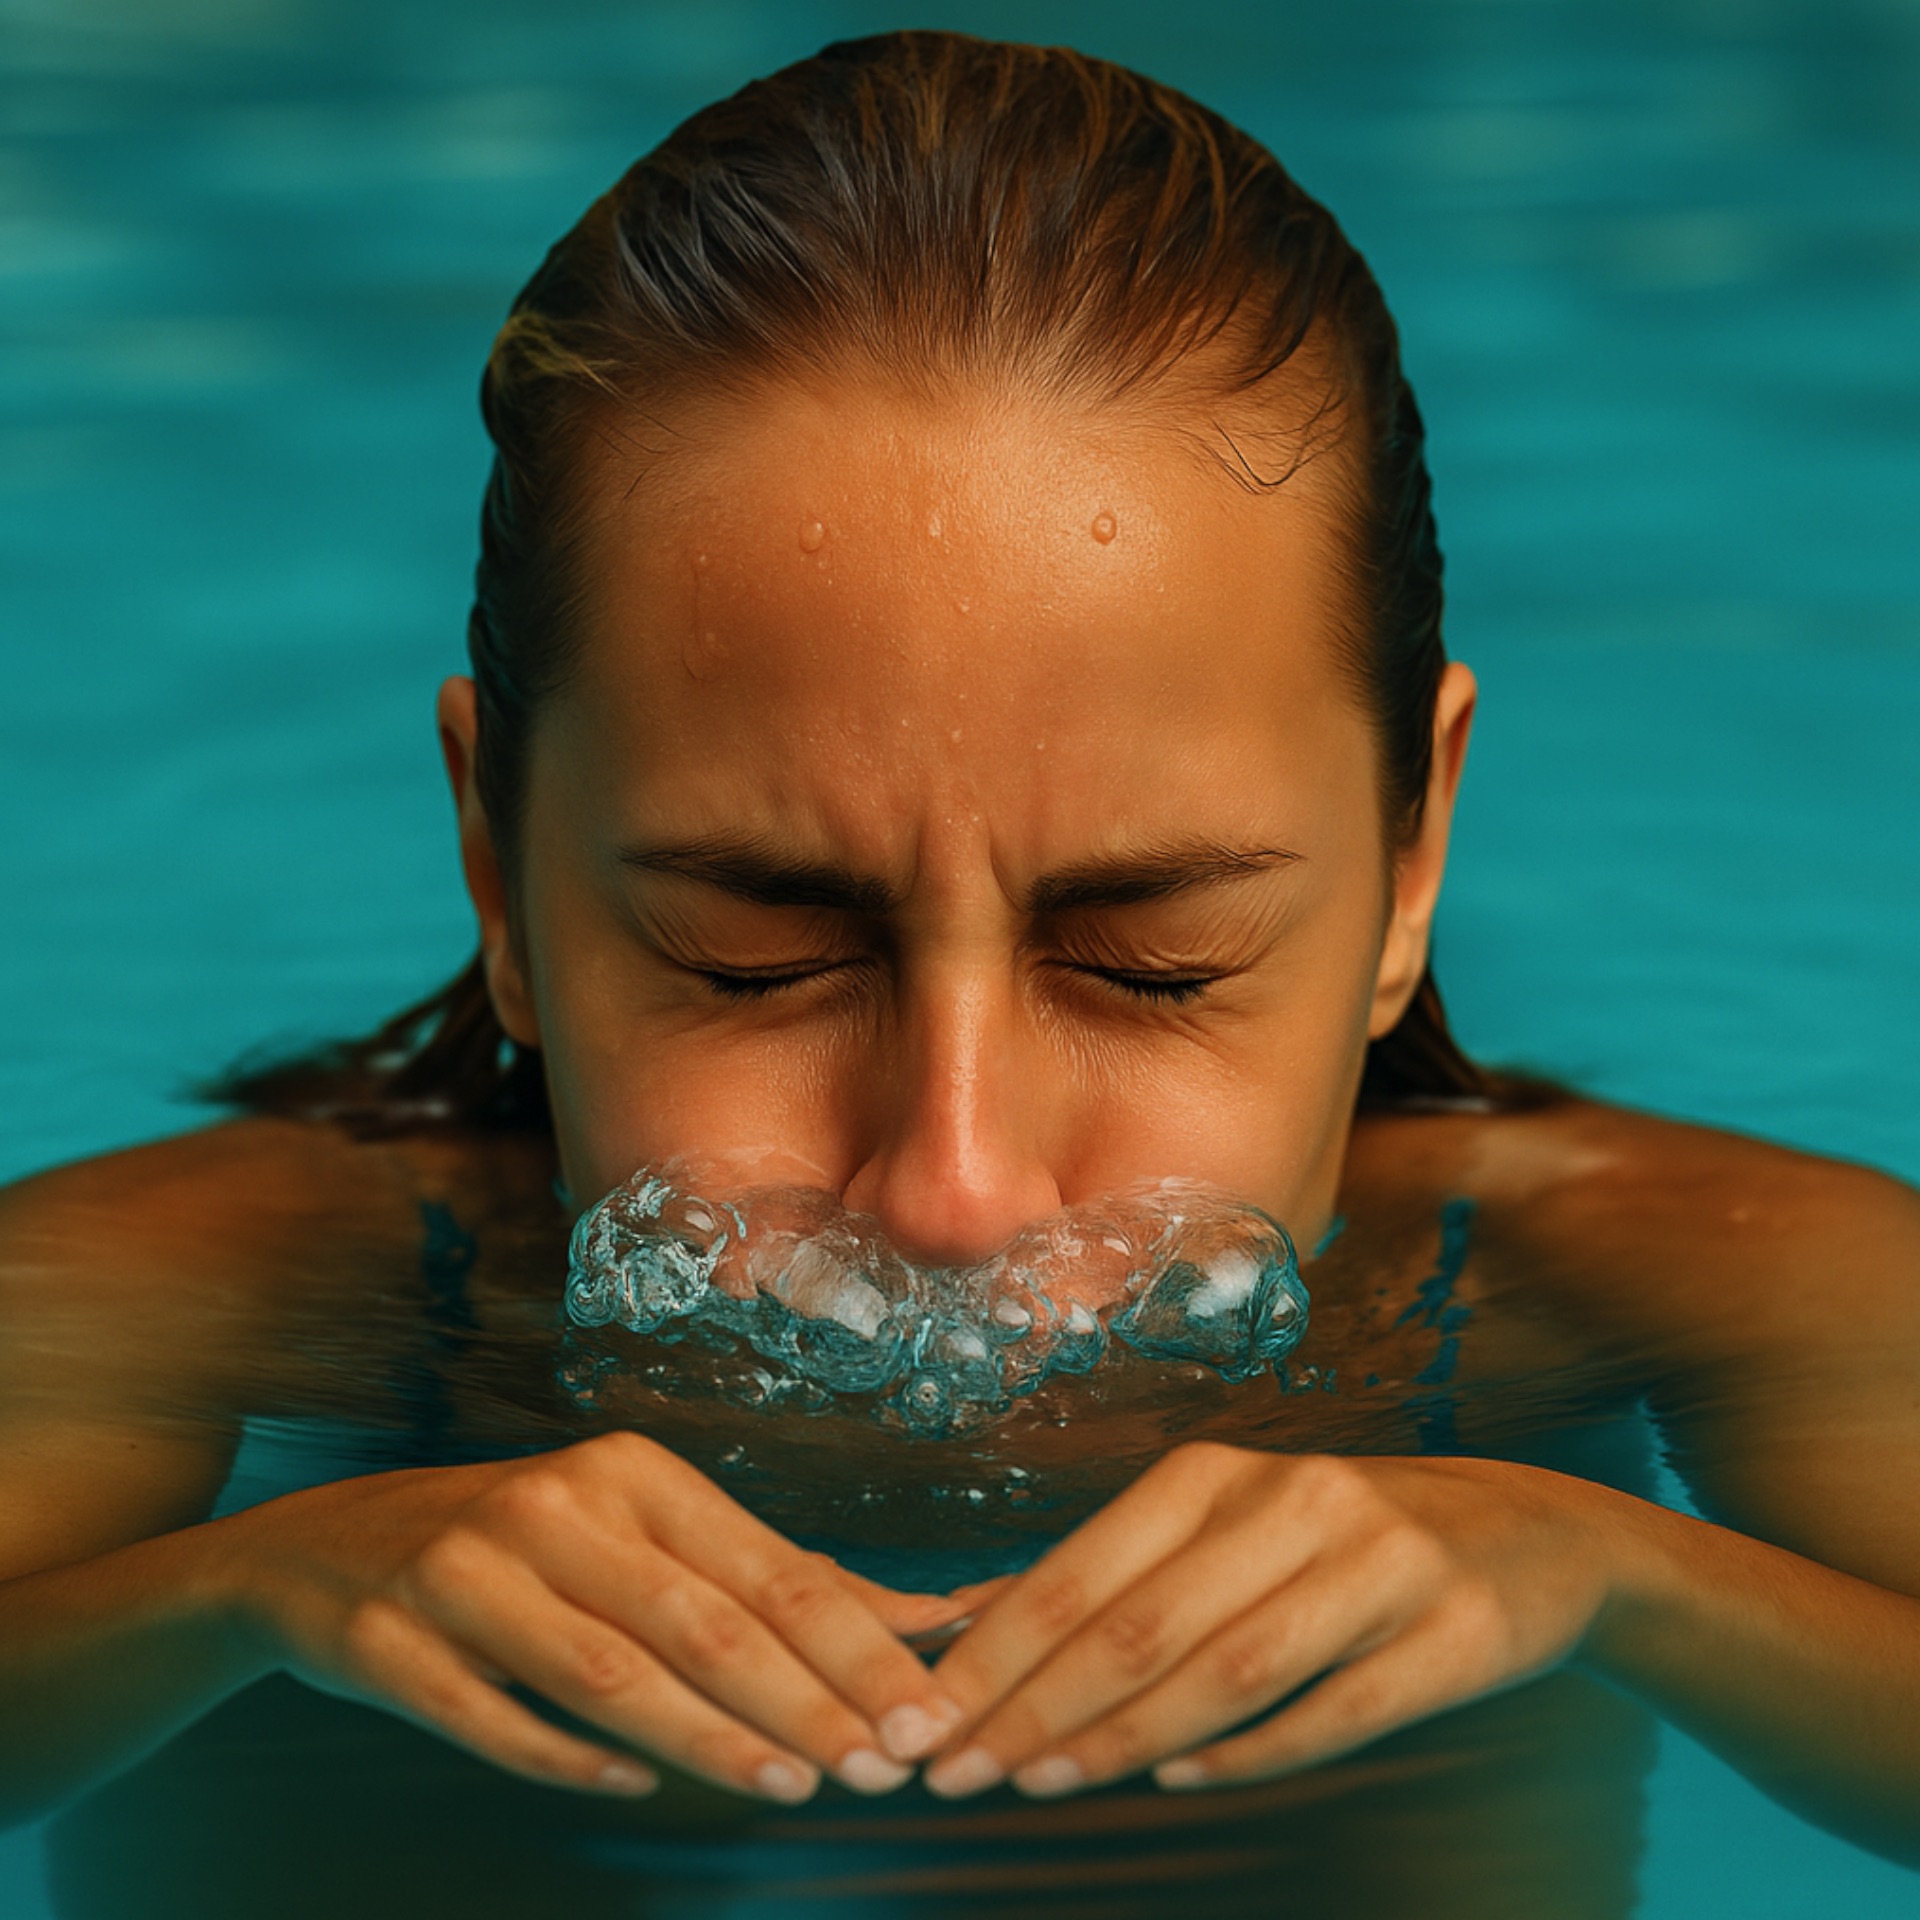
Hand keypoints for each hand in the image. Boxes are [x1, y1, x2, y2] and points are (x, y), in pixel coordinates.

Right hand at [212, 1431, 967, 1802]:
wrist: (326, 1547)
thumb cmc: (527, 1544)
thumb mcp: (641, 1531)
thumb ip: (767, 1577)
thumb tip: (918, 1619)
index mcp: (631, 1473)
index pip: (767, 1569)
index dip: (852, 1647)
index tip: (920, 1713)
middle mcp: (554, 1507)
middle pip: (701, 1622)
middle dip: (802, 1702)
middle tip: (877, 1768)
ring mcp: (465, 1570)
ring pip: (609, 1671)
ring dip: (708, 1738)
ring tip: (790, 1786)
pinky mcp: (391, 1640)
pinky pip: (491, 1715)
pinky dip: (567, 1754)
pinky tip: (637, 1782)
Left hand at [920, 1443, 1625, 1797]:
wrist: (1526, 1534)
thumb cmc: (1335, 1537)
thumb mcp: (1221, 1526)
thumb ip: (1105, 1573)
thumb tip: (965, 1622)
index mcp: (1217, 1472)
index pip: (1082, 1571)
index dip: (999, 1652)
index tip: (929, 1721)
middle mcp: (1293, 1501)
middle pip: (1142, 1623)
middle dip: (1038, 1705)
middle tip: (961, 1771)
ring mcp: (1378, 1563)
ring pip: (1230, 1666)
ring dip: (1128, 1735)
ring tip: (1046, 1781)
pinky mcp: (1451, 1632)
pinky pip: (1338, 1705)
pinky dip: (1255, 1748)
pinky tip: (1183, 1777)